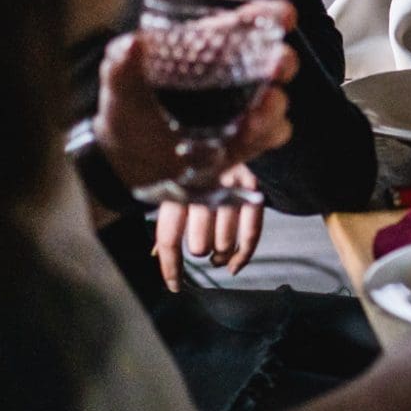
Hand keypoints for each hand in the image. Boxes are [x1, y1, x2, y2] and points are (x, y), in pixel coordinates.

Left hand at [95, 27, 298, 189]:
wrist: (125, 158)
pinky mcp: (247, 140)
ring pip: (278, 100)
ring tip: (253, 118)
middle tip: (276, 67)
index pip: (249, 23)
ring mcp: (244, 108)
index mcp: (212, 48)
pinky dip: (266, 134)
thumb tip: (134, 44)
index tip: (283, 15)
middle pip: (276, 60)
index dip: (271, 15)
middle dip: (284, 61)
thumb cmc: (128, 106)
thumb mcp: (118, 79)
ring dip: (273, 106)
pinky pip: (272, 134)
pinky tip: (245, 136)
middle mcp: (236, 76)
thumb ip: (123, 60)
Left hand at [153, 165, 265, 291]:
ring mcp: (231, 189)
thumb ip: (171, 215)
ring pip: (224, 243)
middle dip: (201, 249)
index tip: (174, 285)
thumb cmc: (196, 162)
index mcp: (176, 188)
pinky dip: (243, 255)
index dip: (171, 266)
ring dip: (220, 253)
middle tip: (203, 248)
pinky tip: (234, 266)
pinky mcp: (253, 188)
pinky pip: (251, 232)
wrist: (226, 126)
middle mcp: (203, 189)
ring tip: (218, 253)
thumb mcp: (176, 181)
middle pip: (200, 244)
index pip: (170, 238)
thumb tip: (157, 254)